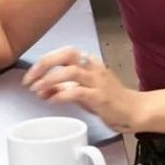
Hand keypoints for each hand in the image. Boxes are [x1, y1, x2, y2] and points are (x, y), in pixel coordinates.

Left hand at [23, 46, 143, 132]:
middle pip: (67, 54)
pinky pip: (78, 91)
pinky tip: (52, 101)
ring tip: (37, 90)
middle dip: (44, 64)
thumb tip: (42, 90)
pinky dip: (62, 95)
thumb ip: (64, 89)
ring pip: (71, 71)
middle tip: (29, 80)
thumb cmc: (110, 101)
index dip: (43, 63)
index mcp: (89, 63)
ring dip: (50, 79)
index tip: (30, 77)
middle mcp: (94, 67)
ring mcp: (98, 81)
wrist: (135, 111)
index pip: (63, 53)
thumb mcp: (83, 92)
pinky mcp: (101, 96)